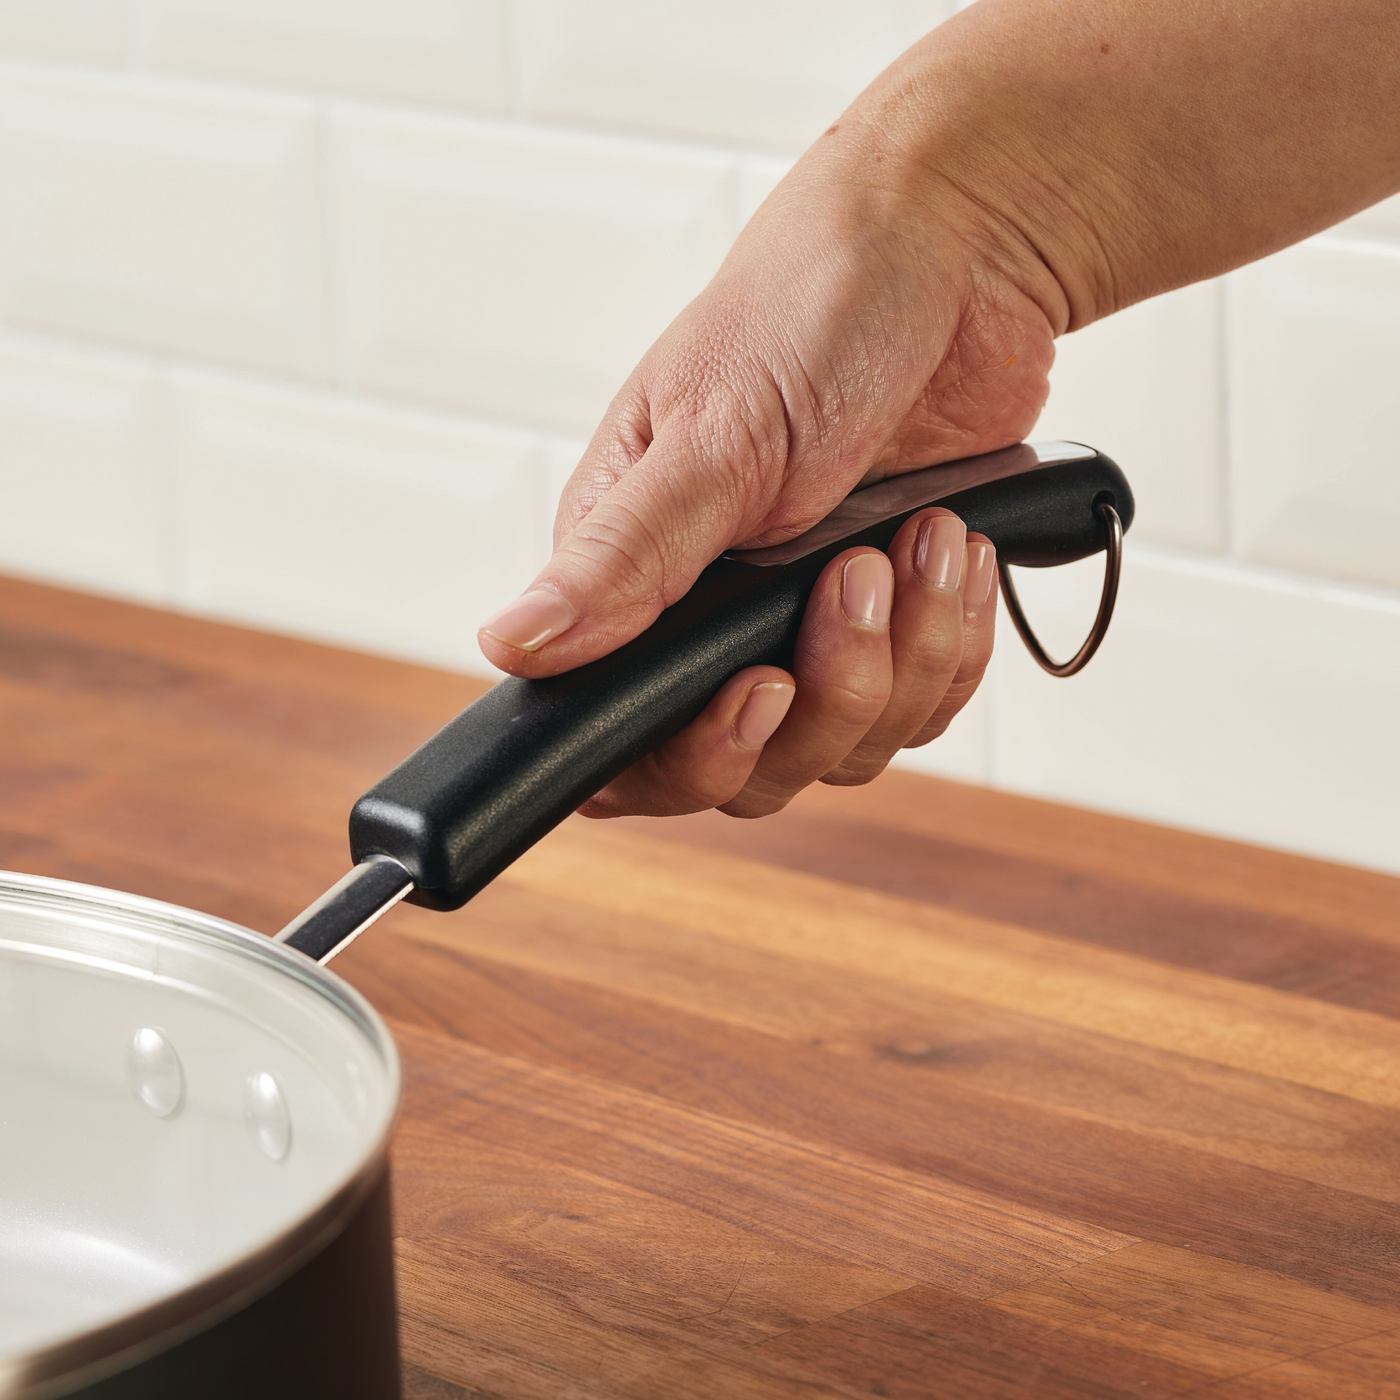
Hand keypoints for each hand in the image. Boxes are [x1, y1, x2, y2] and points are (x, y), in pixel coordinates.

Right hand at [478, 117, 1062, 816]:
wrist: (957, 256)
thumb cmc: (815, 308)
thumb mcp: (712, 434)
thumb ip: (621, 558)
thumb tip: (511, 646)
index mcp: (633, 571)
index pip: (624, 733)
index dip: (692, 754)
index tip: (754, 692)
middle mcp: (711, 614)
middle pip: (751, 769)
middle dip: (824, 696)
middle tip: (854, 580)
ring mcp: (805, 623)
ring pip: (845, 745)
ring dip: (906, 659)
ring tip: (922, 541)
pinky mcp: (892, 621)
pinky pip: (922, 703)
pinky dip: (953, 646)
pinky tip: (958, 556)